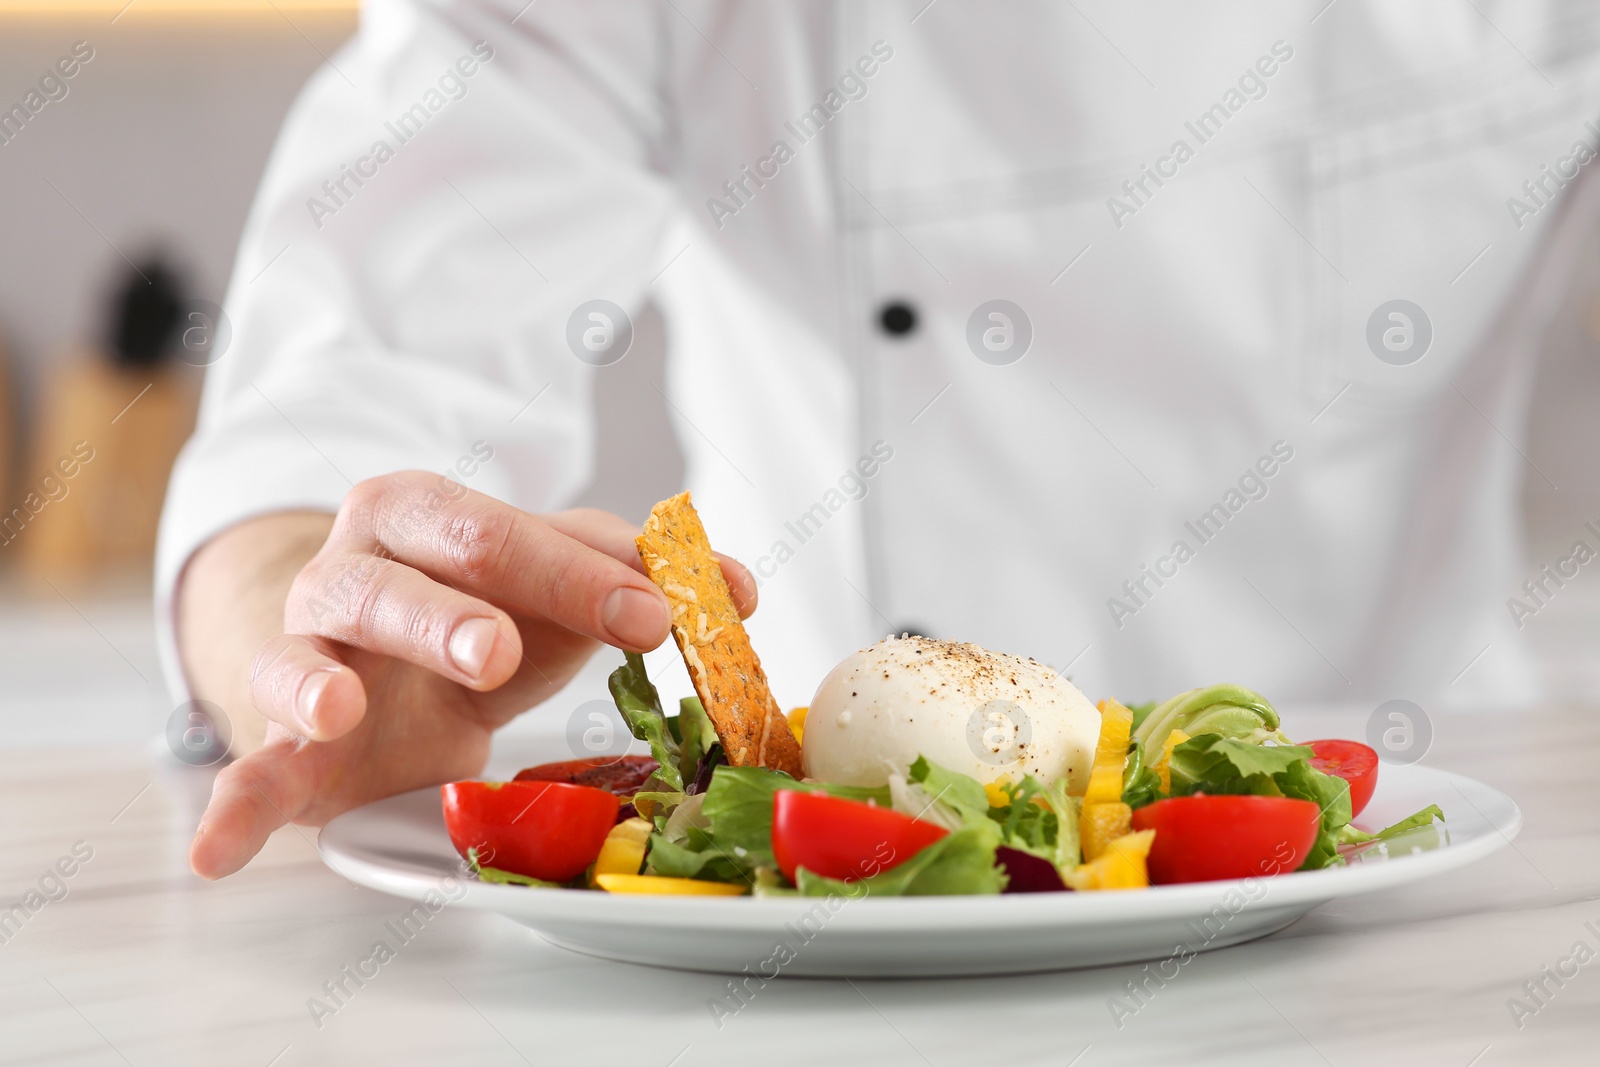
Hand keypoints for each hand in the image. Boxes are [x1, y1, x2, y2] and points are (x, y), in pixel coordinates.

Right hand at [186, 472, 754, 877]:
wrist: (381, 661)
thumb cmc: (483, 605)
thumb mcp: (558, 581)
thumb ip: (638, 574)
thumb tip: (737, 588)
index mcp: (426, 515)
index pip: (498, 534)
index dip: (574, 574)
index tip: (652, 618)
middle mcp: (354, 572)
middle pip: (396, 582)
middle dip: (447, 616)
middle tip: (500, 651)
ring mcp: (307, 654)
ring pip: (304, 657)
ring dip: (317, 683)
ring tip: (339, 709)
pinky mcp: (283, 742)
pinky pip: (247, 770)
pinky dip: (230, 808)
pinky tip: (215, 849)